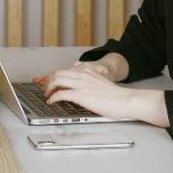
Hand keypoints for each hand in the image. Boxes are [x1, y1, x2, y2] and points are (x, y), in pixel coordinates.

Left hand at [42, 69, 168, 126]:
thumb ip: (91, 81)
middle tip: (46, 89)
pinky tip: (52, 102)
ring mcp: (81, 84)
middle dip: (48, 81)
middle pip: (58, 73)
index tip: (50, 82)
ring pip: (57, 81)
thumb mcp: (101, 83)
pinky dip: (53, 98)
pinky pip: (61, 94)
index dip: (55, 76)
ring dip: (48, 88)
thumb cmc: (116, 96)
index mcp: (88, 71)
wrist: (126, 100)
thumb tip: (82, 87)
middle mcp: (83, 75)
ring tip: (47, 95)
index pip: (65, 70)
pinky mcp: (81, 95)